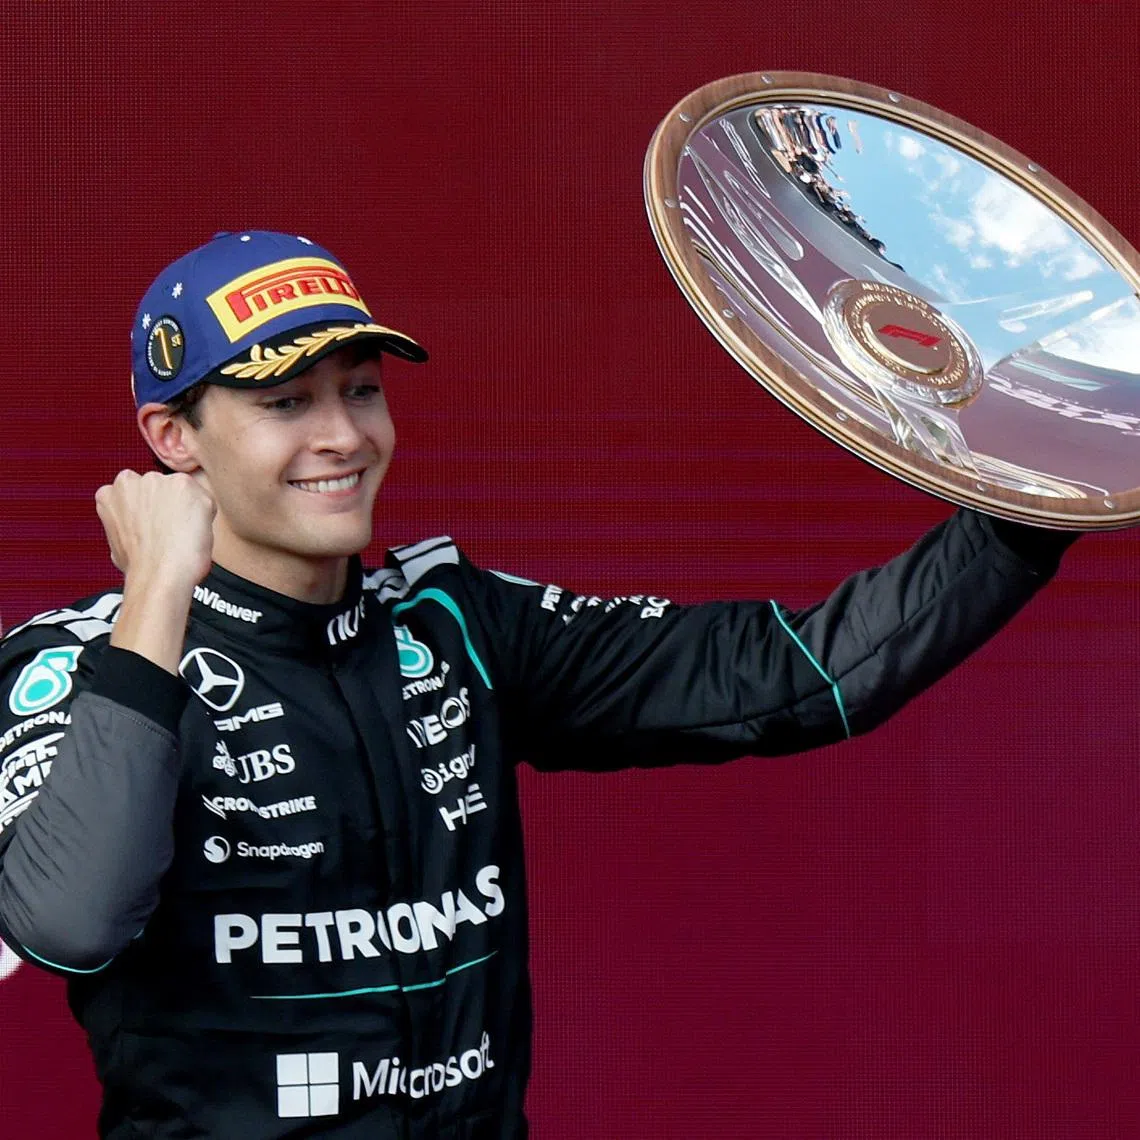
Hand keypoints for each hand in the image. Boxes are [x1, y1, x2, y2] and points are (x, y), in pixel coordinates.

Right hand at [95, 470, 215, 591]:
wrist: (159, 575)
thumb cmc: (141, 566)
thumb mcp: (119, 539)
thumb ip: (127, 519)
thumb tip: (139, 522)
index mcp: (109, 494)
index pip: (139, 493)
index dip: (151, 510)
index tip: (156, 524)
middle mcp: (130, 481)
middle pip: (160, 487)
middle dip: (168, 504)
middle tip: (171, 530)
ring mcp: (157, 481)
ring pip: (182, 490)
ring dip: (187, 507)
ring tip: (181, 533)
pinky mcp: (183, 485)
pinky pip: (204, 498)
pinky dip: (205, 513)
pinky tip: (194, 530)